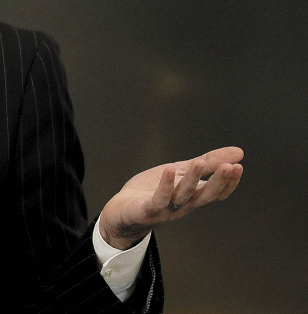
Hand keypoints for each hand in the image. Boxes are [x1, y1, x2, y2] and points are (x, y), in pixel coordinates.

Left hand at [99, 146, 243, 249]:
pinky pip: (158, 199)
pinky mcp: (147, 209)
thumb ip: (207, 163)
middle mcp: (183, 205)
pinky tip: (168, 171)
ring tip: (199, 163)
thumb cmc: (154, 190)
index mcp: (193, 196)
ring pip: (182, 196)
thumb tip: (239, 152)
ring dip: (192, 180)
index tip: (239, 166)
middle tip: (231, 167)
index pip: (216, 193)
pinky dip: (164, 186)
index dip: (228, 182)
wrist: (122, 210)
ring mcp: (166, 209)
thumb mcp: (182, 172)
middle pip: (204, 195)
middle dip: (218, 182)